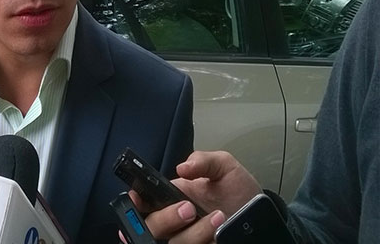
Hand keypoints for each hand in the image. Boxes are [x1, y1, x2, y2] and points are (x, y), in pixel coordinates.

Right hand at [131, 150, 261, 242]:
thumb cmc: (240, 192)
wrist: (262, 218)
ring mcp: (188, 239)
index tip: (137, 199)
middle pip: (151, 226)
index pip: (144, 202)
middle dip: (166, 218)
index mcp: (172, 198)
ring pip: (173, 243)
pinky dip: (202, 242)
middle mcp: (176, 222)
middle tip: (189, 209)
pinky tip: (218, 236)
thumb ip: (204, 160)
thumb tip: (182, 167)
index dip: (135, 203)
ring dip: (194, 234)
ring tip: (219, 219)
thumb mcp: (225, 167)